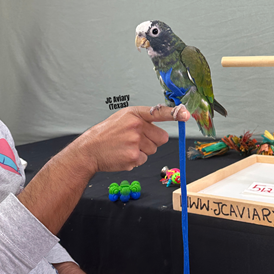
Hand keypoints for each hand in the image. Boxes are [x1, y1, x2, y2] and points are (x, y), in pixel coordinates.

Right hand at [75, 105, 189, 172]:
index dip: (174, 113)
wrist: (89, 150)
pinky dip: (136, 160)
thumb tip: (161, 125)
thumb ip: (141, 120)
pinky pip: (145, 160)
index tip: (185, 114)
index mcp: (134, 114)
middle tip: (136, 141)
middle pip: (162, 137)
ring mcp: (135, 141)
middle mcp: (136, 126)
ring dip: (143, 151)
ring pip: (153, 150)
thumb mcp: (122, 119)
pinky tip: (123, 155)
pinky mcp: (133, 156)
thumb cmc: (106, 135)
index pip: (159, 112)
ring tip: (126, 147)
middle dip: (153, 141)